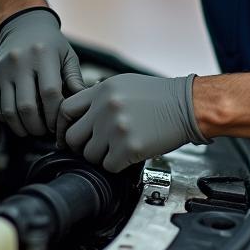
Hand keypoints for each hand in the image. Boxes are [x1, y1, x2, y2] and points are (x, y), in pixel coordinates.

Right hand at [0, 8, 84, 136]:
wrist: (23, 26)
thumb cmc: (50, 44)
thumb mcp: (68, 56)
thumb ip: (75, 81)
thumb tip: (82, 107)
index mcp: (42, 55)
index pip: (50, 94)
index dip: (55, 115)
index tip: (59, 123)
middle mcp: (19, 61)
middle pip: (27, 107)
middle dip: (39, 127)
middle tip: (46, 130)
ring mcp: (2, 70)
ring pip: (10, 112)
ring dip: (23, 127)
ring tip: (33, 128)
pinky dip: (9, 120)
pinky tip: (20, 119)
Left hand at [56, 73, 207, 172]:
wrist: (188, 105)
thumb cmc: (158, 96)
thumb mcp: (123, 83)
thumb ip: (98, 96)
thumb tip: (79, 112)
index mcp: (102, 90)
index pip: (65, 110)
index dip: (62, 126)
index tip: (65, 136)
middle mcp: (106, 108)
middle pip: (73, 137)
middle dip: (80, 146)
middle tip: (93, 146)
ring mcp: (116, 128)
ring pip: (90, 155)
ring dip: (101, 156)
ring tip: (117, 147)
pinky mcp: (130, 148)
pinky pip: (109, 166)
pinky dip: (117, 165)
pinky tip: (129, 154)